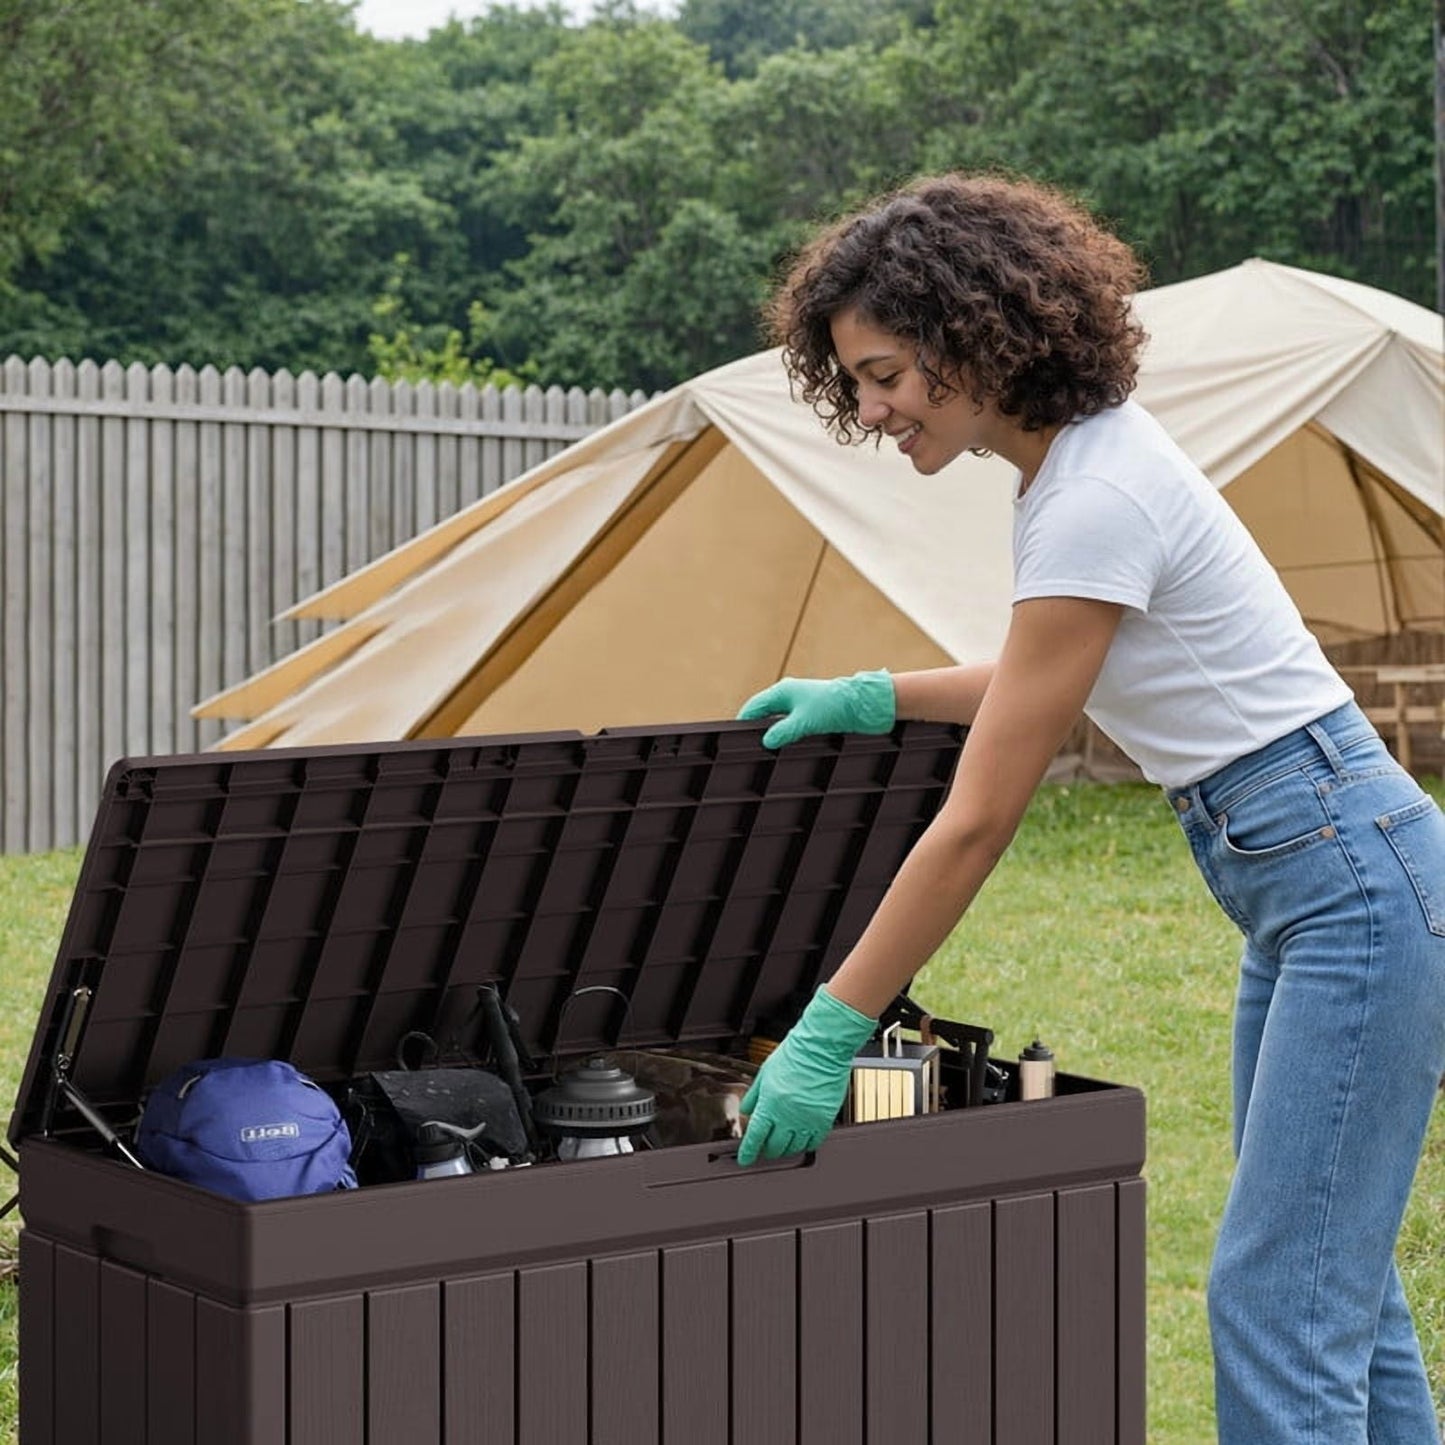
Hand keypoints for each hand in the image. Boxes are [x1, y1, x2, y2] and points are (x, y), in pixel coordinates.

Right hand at [736, 670, 894, 748]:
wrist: (863, 704)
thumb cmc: (833, 706)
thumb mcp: (803, 722)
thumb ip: (781, 732)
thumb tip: (766, 742)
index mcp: (782, 691)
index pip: (753, 707)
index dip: (743, 722)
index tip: (733, 738)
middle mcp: (789, 696)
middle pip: (764, 714)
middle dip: (756, 730)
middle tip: (748, 749)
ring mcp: (801, 704)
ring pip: (778, 722)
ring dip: (773, 734)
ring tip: (766, 753)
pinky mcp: (813, 714)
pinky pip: (792, 726)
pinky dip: (786, 736)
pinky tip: (787, 748)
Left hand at [737, 986, 877, 1164]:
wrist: (821, 1047)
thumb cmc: (795, 1054)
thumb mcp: (766, 1072)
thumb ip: (754, 1094)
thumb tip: (746, 1109)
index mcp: (770, 1104)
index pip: (755, 1137)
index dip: (748, 1152)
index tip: (745, 1158)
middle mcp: (788, 1116)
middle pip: (774, 1147)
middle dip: (767, 1150)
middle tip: (765, 1147)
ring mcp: (807, 1120)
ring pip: (794, 1148)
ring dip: (786, 1148)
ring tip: (783, 1143)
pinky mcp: (825, 1120)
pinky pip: (814, 1142)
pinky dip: (806, 1144)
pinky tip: (802, 1139)